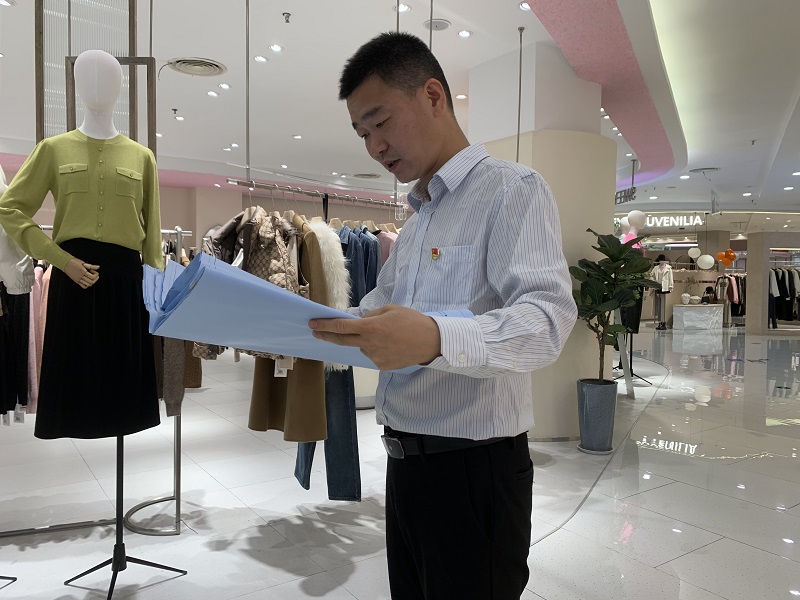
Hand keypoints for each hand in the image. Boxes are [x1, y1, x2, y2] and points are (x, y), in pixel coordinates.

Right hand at [63, 258, 99, 288]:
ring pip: (88, 285)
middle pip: (91, 282)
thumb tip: (98, 267)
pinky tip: (87, 280)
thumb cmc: (74, 262)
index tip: (94, 271)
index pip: (93, 277)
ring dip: (92, 281)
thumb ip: (91, 266)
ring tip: (91, 277)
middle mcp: (80, 276)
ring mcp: (78, 280)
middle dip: (95, 278)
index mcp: (82, 271)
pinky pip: (84, 286)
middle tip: (94, 274)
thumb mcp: (83, 263)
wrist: (65, 263)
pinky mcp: (76, 281)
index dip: (96, 274)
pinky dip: (87, 285)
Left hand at [309, 304, 440, 369]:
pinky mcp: (382, 366)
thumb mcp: (390, 309)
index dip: (325, 325)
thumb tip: (360, 322)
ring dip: (365, 341)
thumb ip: (371, 316)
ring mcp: (375, 357)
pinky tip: (391, 345)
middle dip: (327, 336)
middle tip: (316, 332)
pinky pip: (372, 355)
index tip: (313, 324)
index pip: (342, 327)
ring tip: (387, 335)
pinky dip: (376, 349)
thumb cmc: (412, 321)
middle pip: (342, 341)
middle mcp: (370, 344)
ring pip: (362, 347)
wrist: (431, 342)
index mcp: (371, 327)